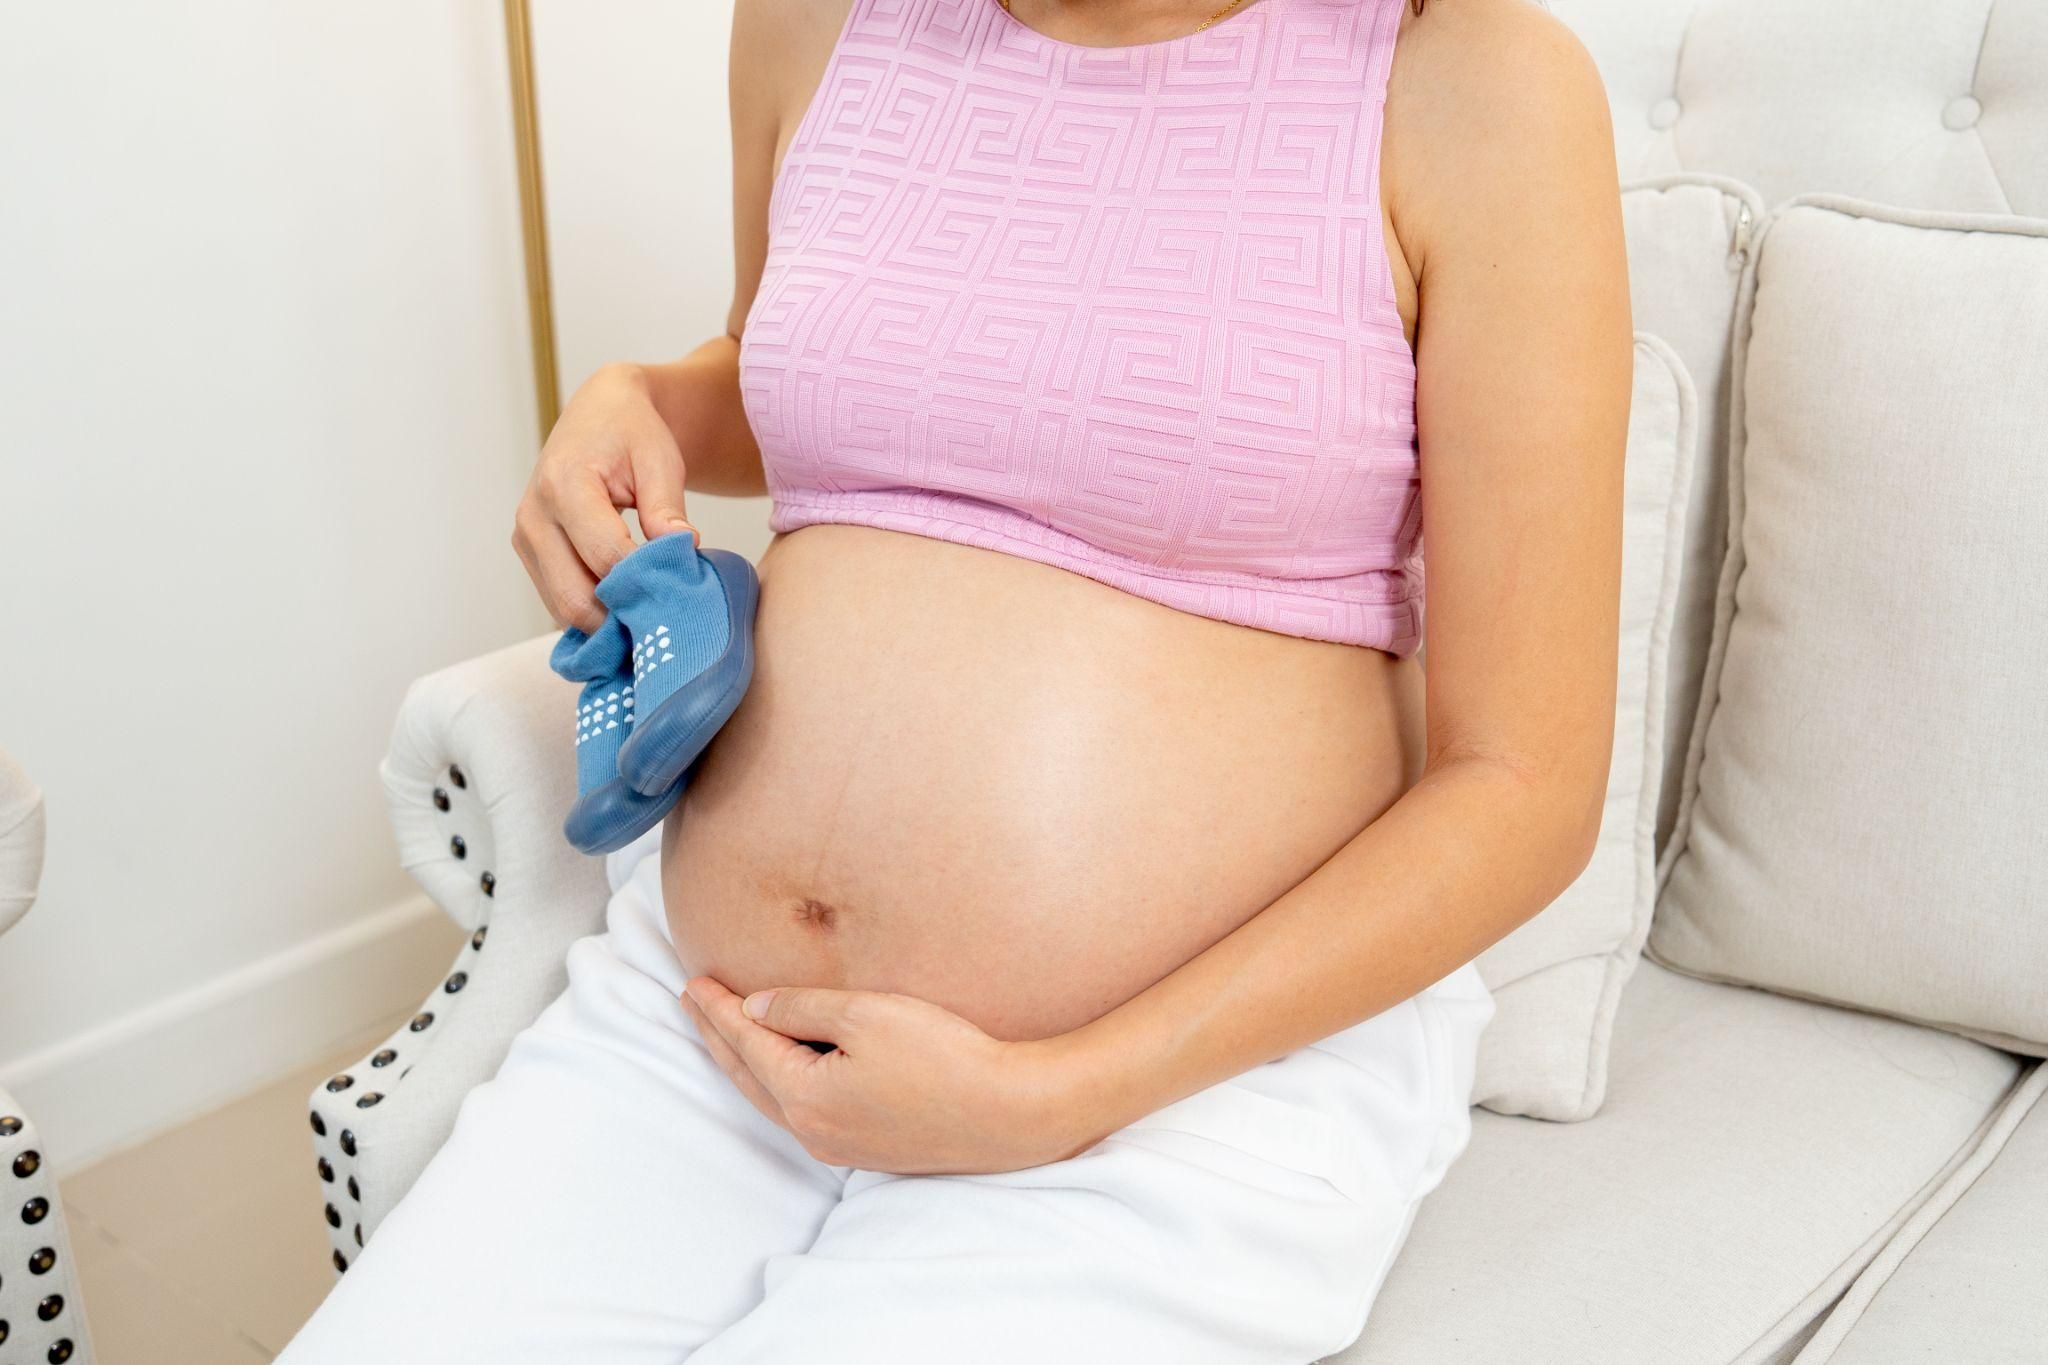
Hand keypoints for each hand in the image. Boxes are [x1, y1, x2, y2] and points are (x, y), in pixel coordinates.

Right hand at [512, 362, 697, 631]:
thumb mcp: (660, 459)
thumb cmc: (633, 433)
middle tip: (669, 626)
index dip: (646, 583)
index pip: (606, 557)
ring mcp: (526, 539)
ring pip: (564, 608)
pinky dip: (594, 613)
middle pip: (576, 596)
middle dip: (623, 617)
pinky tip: (629, 608)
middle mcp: (534, 516)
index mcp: (564, 484)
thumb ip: (667, 506)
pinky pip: (559, 601)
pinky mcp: (530, 554)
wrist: (599, 415)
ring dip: (608, 622)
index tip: (683, 594)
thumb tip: (683, 548)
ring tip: (652, 619)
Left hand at [679, 976, 1099, 1175]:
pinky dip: (779, 1082)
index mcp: (804, 1097)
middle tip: (693, 1003)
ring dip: (747, 1063)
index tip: (693, 982)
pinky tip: (786, 1068)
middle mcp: (813, 1130)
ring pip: (774, 1099)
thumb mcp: (865, 1015)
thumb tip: (756, 1010)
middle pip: (748, 1077)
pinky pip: (803, 1111)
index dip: (718, 1010)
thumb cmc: (943, 1057)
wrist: (1009, 1112)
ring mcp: (840, 1145)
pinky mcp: (868, 1148)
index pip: (747, 1043)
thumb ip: (801, 1010)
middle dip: (718, 1038)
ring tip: (728, 1033)